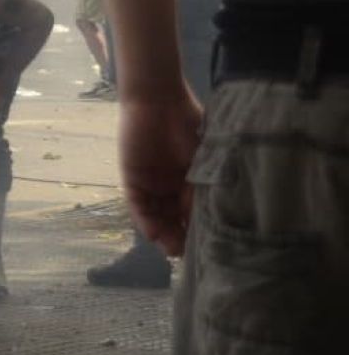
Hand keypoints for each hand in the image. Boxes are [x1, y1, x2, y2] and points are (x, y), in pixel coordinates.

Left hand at [118, 90, 202, 256]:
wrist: (158, 99)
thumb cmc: (189, 122)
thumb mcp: (207, 158)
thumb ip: (208, 184)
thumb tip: (222, 216)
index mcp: (192, 182)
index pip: (196, 214)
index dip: (202, 231)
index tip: (212, 248)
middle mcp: (171, 187)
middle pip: (176, 220)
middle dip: (182, 239)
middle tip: (190, 255)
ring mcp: (151, 184)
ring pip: (156, 217)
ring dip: (164, 235)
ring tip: (173, 250)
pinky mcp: (132, 179)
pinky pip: (137, 205)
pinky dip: (145, 221)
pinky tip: (153, 234)